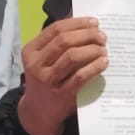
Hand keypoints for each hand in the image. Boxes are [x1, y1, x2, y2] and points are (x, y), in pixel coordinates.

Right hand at [17, 17, 107, 134]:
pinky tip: (103, 62)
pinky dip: (94, 67)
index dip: (77, 23)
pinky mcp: (61, 94)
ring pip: (72, 56)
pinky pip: (80, 76)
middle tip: (102, 36)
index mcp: (31, 50)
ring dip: (92, 49)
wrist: (38, 112)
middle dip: (87, 35)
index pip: (55, 29)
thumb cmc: (45, 80)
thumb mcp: (42, 60)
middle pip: (64, 41)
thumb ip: (56, 43)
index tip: (94, 22)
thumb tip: (82, 22)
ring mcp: (47, 80)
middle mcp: (36, 64)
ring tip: (103, 48)